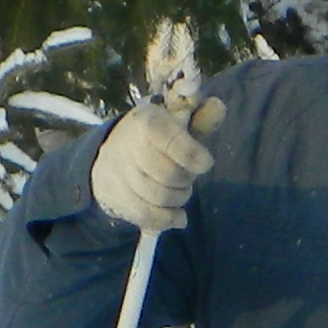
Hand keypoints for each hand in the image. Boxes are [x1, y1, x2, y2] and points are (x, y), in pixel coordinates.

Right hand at [91, 92, 222, 231]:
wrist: (109, 155)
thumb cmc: (153, 138)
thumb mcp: (173, 121)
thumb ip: (199, 119)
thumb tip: (219, 107)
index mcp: (146, 122)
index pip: (169, 140)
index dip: (191, 155)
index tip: (206, 164)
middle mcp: (130, 147)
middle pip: (168, 174)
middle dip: (186, 180)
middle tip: (188, 177)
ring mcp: (120, 174)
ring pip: (159, 197)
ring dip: (179, 198)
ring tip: (180, 191)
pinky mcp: (117, 198)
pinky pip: (147, 215)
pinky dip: (168, 220)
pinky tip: (179, 218)